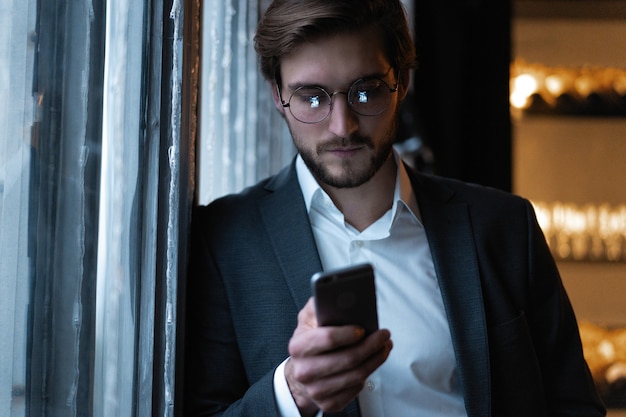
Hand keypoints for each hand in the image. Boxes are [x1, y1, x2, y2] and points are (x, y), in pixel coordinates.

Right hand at [284, 297, 392, 415]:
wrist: (301, 371)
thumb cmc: (310, 339)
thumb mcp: (309, 317)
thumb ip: (320, 302)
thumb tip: (338, 294)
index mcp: (298, 346)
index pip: (328, 339)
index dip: (349, 333)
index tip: (363, 328)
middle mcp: (304, 370)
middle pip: (348, 359)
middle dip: (371, 345)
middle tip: (384, 335)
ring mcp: (315, 390)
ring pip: (356, 376)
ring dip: (376, 359)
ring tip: (384, 346)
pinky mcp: (328, 403)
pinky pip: (355, 390)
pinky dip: (368, 374)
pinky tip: (372, 361)